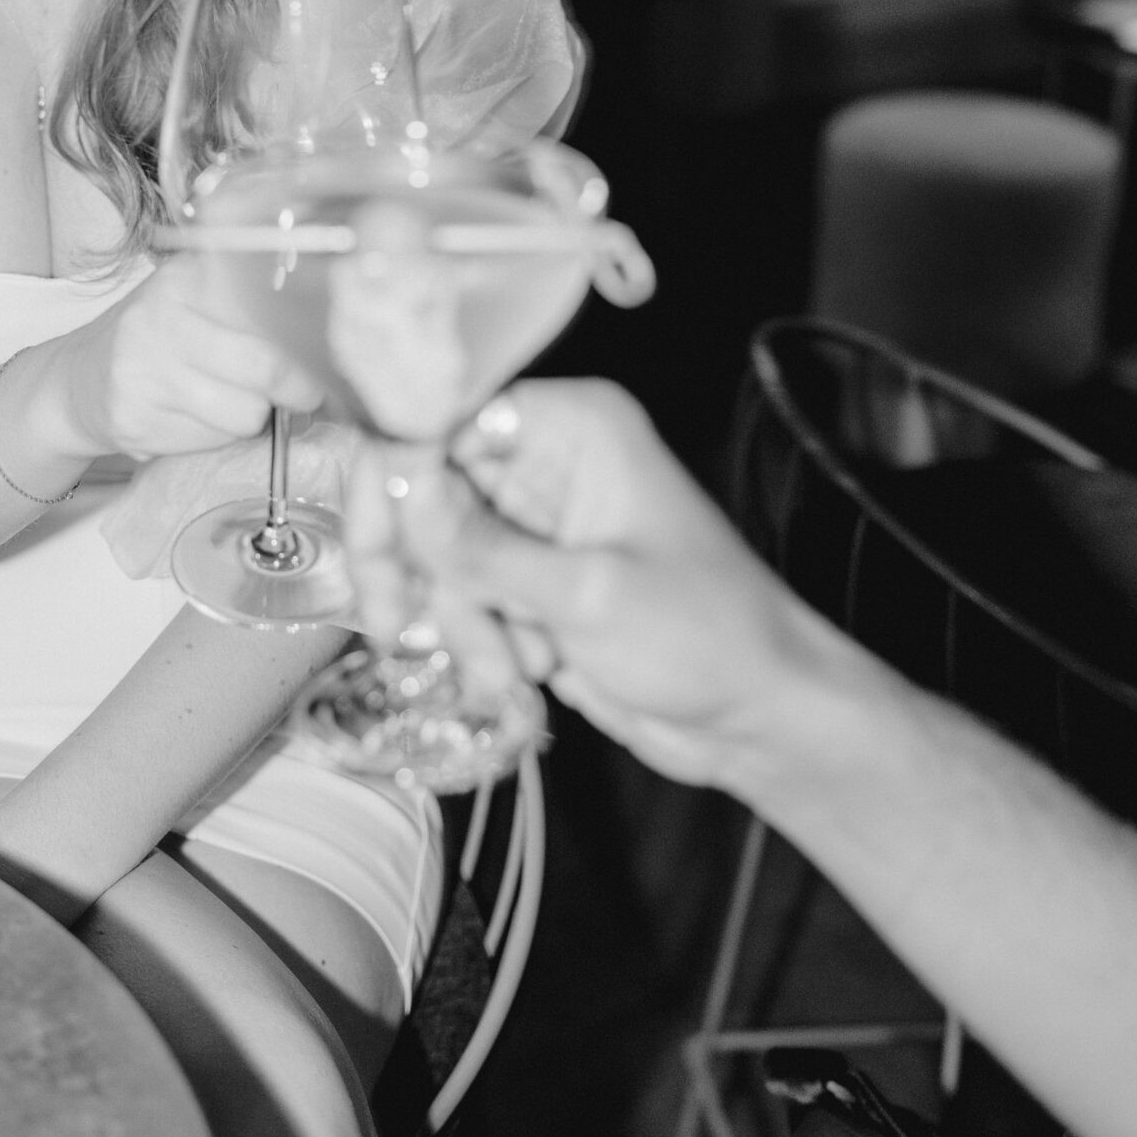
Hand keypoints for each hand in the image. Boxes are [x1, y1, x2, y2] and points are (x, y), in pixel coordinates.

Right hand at [49, 253, 324, 462]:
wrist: (77, 381)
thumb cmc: (156, 338)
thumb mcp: (193, 299)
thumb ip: (248, 304)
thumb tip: (325, 339)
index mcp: (183, 282)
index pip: (267, 310)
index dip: (306, 343)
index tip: (326, 361)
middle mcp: (158, 321)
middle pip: (264, 369)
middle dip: (295, 391)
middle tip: (305, 396)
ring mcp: (141, 373)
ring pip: (242, 415)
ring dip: (251, 419)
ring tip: (233, 404)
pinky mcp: (133, 421)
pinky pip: (209, 442)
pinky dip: (215, 438)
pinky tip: (195, 420)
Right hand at [357, 381, 839, 790]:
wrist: (758, 720)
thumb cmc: (705, 637)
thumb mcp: (589, 595)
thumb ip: (484, 548)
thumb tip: (400, 486)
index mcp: (574, 426)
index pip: (443, 416)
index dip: (398, 477)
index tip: (377, 550)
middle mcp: (546, 458)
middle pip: (423, 485)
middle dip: (421, 567)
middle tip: (400, 627)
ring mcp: (533, 523)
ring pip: (433, 551)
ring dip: (457, 621)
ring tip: (509, 673)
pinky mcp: (527, 580)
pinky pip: (457, 596)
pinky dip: (472, 642)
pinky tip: (520, 680)